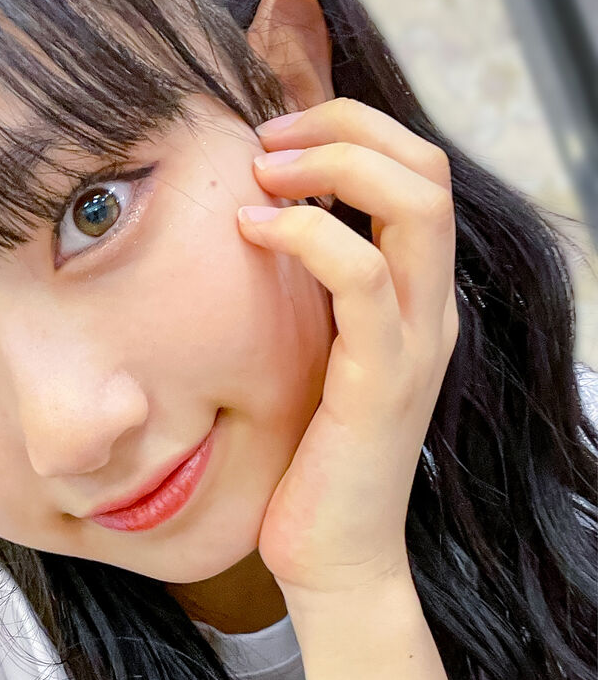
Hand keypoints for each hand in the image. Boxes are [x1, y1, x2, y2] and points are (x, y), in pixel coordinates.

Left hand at [237, 96, 458, 605]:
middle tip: (265, 137)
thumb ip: (307, 294)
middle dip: (343, 124)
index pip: (416, 169)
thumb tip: (257, 222)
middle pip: (425, 166)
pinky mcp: (382, 379)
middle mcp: (429, 307)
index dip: (351, 126)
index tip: (274, 133)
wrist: (332, 555)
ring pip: (413, 202)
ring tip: (261, 171)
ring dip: (331, 162)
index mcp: (414, 296)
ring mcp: (415, 341)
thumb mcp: (310, 355)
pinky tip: (250, 230)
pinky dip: (306, 233)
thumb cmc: (307, 457)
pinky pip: (360, 276)